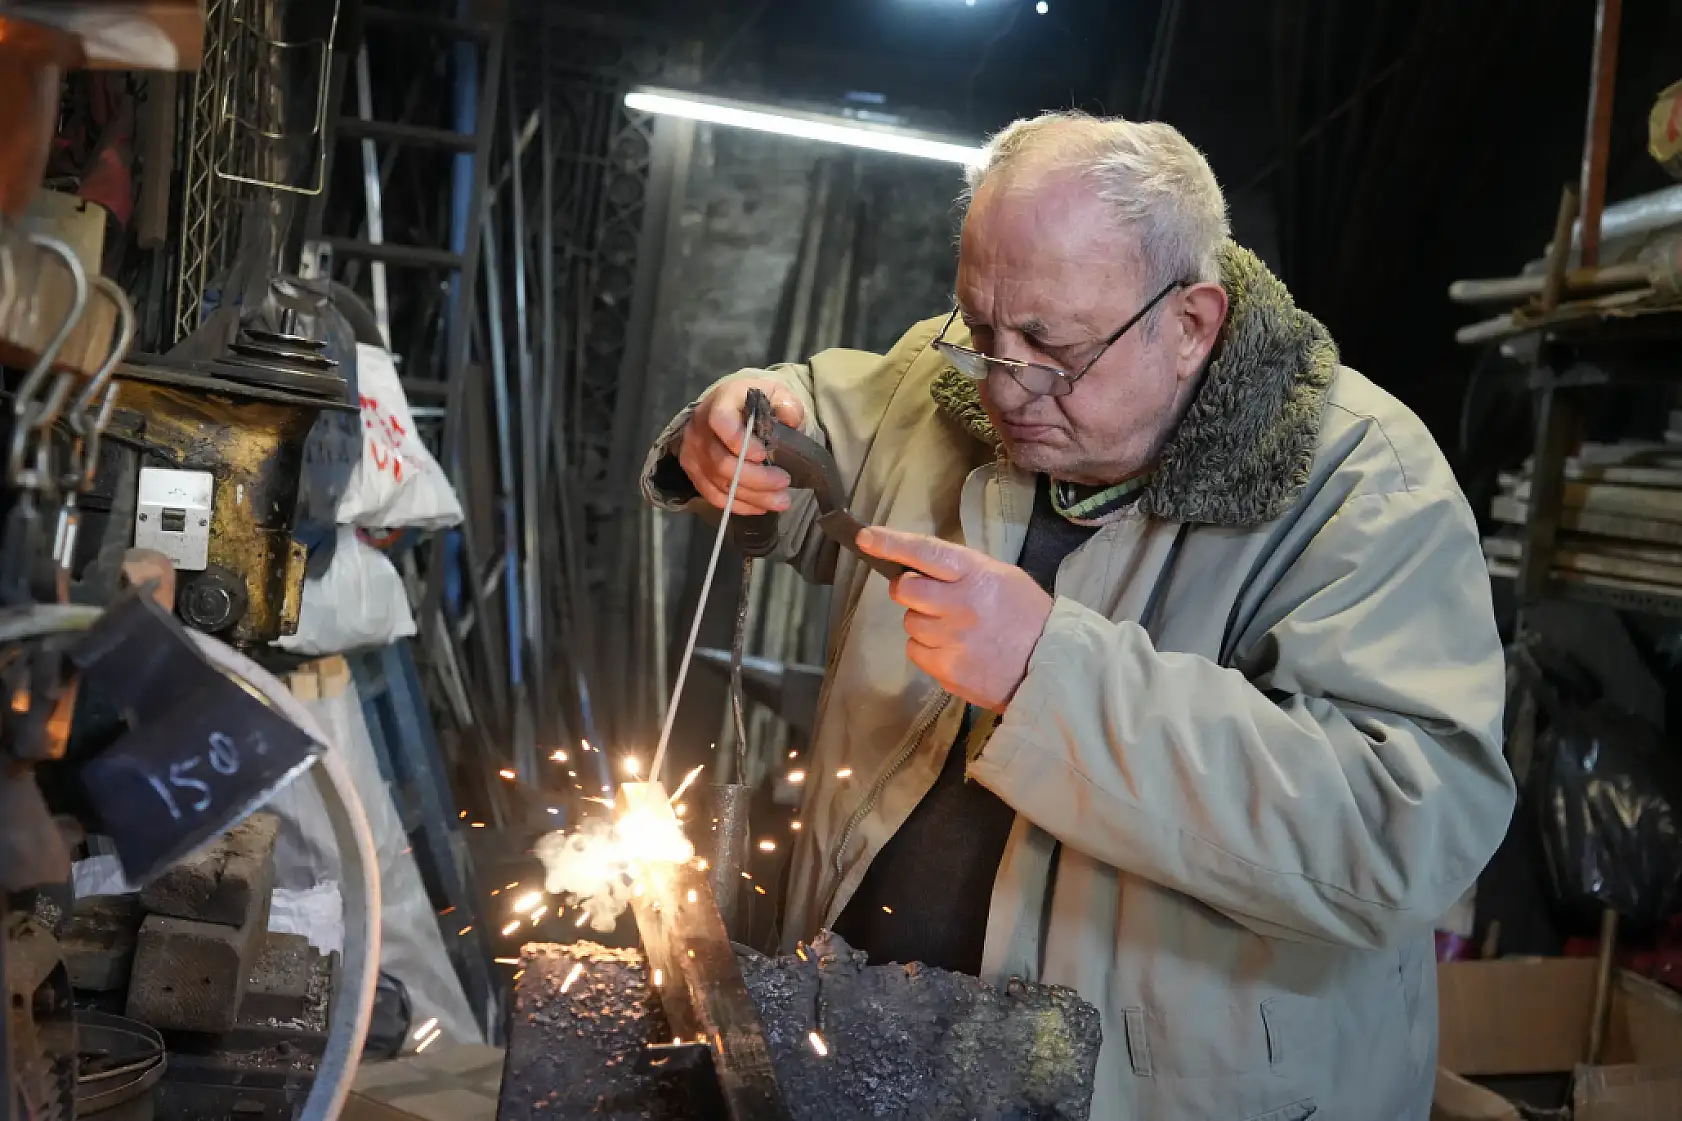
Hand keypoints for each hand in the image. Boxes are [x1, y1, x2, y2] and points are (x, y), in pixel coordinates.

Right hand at [678, 378, 805, 514]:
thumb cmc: (757, 402)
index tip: (764, 455)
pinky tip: (762, 506)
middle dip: (757, 478)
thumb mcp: (777, 393)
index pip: (720, 421)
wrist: (732, 407)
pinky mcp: (694, 471)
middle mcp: (699, 427)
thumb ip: (787, 403)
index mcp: (720, 402)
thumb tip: (791, 418)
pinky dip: (740, 505)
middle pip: (722, 462)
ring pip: (720, 483)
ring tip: (781, 500)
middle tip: (784, 483)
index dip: (739, 441)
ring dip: (753, 496)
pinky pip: (714, 496)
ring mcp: (693, 452)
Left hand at [856, 527, 1053, 711]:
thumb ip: (962, 571)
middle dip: (910, 592)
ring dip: (924, 624)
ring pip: (910, 624)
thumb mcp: (1003, 578)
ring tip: (957, 631)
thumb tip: (918, 569)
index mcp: (977, 575)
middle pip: (905, 592)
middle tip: (932, 599)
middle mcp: (961, 604)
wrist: (1053, 667)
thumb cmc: (1027, 617)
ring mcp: (953, 640)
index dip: (891, 544)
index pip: (925, 552)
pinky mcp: (948, 670)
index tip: (865, 537)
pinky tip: (956, 651)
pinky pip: (916, 653)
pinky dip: (929, 651)